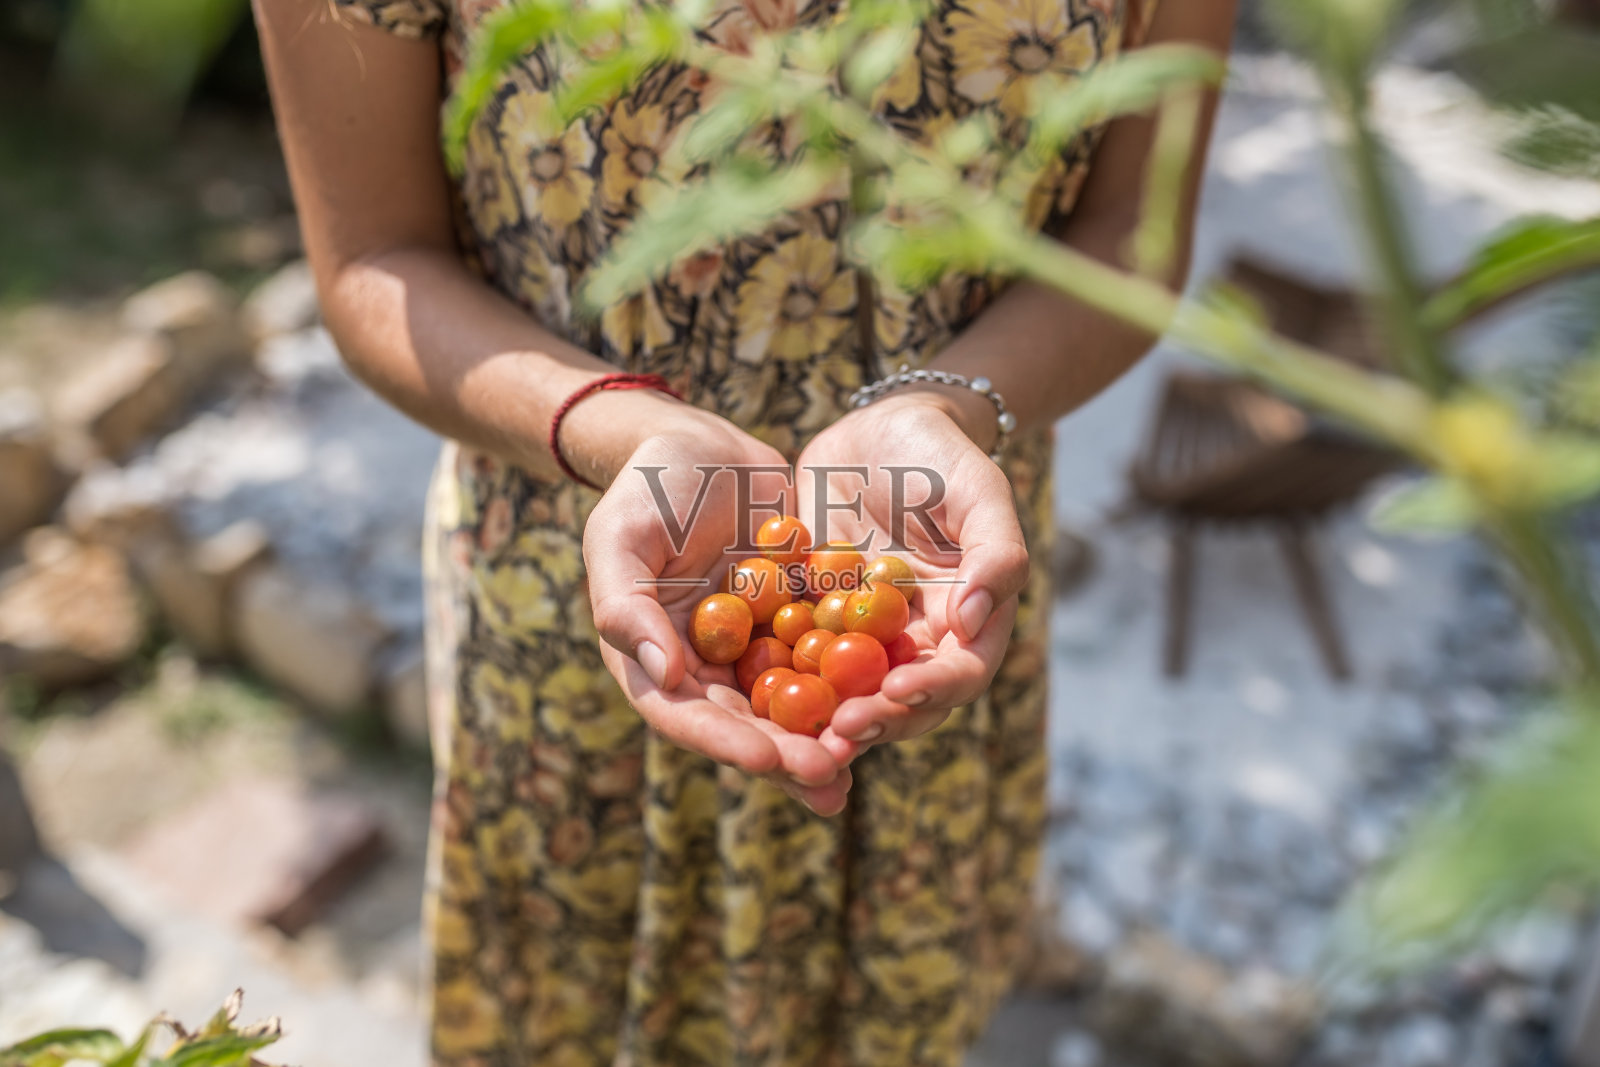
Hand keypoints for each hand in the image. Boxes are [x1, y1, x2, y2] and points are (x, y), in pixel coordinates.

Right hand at [582, 410, 851, 813]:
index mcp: (653, 659)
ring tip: (860, 761)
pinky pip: (828, 656)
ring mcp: (755, 648)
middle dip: (786, 755)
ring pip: (790, 704)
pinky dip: (854, 681)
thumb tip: (664, 677)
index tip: (766, 759)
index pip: (684, 714)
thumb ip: (628, 607)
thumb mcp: (621, 537)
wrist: (703, 444)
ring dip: (823, 735)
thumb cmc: (646, 488)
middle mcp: (705, 667)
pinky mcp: (798, 622)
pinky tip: (892, 698)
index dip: (725, 741)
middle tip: (829, 774)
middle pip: (744, 724)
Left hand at [795, 390, 1029, 764]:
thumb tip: (970, 623)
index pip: (958, 674)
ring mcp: (858, 636)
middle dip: (872, 721)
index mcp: (963, 623)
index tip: (896, 692)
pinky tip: (745, 690)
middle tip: (838, 731)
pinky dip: (775, 676)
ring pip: (844, 691)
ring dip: (821, 719)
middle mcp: (912, 642)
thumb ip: (995, 555)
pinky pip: (792, 653)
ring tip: (795, 737)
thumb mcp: (981, 492)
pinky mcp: (810, 618)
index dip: (932, 691)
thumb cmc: (943, 457)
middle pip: (898, 701)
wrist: (878, 429)